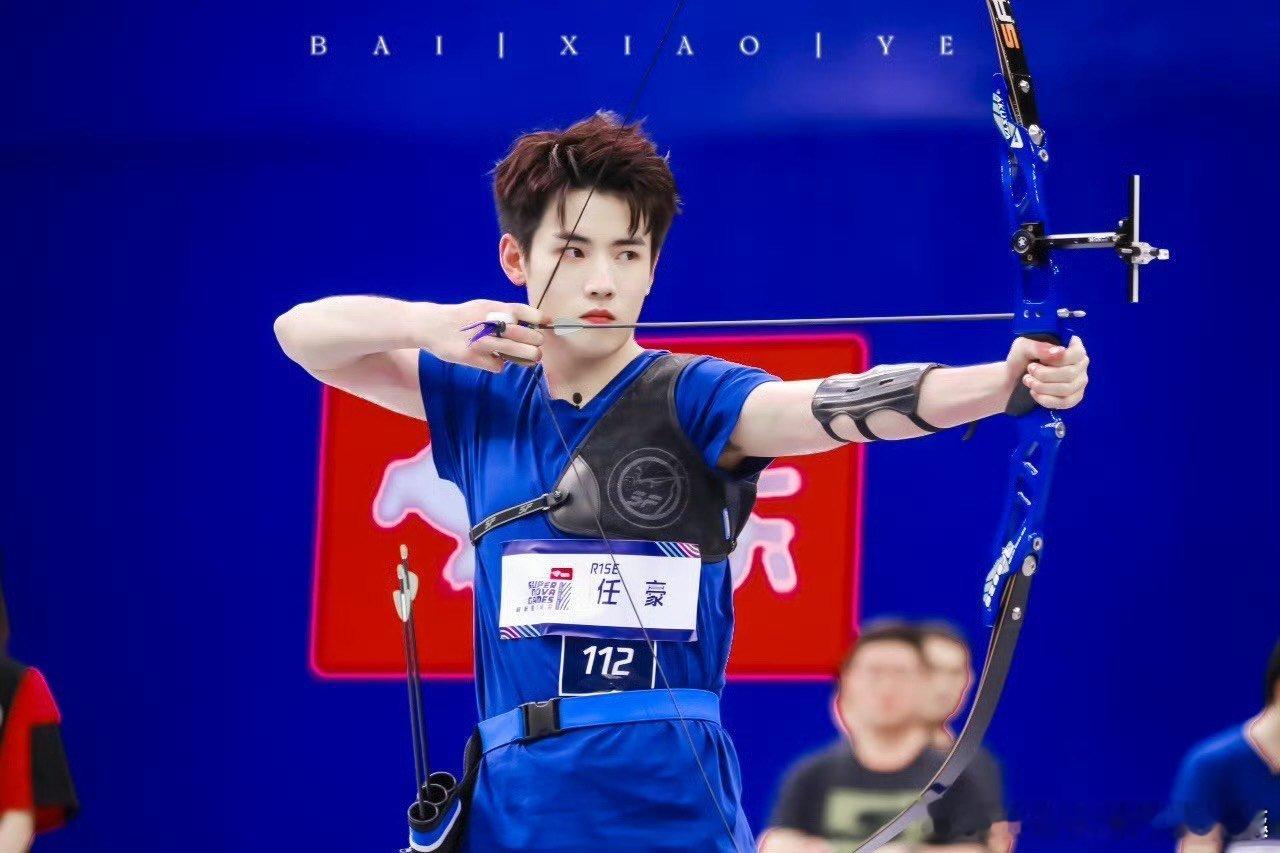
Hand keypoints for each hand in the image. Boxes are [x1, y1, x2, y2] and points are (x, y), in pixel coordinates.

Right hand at [426, 300, 546, 373]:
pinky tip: (492, 359)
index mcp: (493, 308)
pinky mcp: (474, 358)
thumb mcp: (482, 306)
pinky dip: (498, 364)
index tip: (548, 322)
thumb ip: (502, 313)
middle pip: (526, 335)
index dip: (539, 317)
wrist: (432, 326)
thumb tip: (529, 322)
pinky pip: (498, 365)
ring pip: (517, 352)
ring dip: (527, 356)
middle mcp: (489, 324)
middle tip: (537, 346)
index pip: (522, 311)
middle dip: (536, 342)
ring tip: (532, 357)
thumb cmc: (462, 317)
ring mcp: (482, 342)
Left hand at [1006, 335, 1088, 409]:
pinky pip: (1064, 402)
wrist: (1013, 379)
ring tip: (1028, 380)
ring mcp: (1078, 383)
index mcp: (1074, 349)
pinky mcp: (1072, 399)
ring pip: (1066, 389)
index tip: (1041, 360)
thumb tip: (1060, 352)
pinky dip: (1045, 399)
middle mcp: (1081, 366)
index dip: (1057, 359)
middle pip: (1070, 373)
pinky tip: (1034, 392)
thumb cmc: (1022, 359)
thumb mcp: (1023, 347)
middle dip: (1044, 374)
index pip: (1077, 353)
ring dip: (1042, 386)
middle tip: (1029, 369)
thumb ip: (1039, 347)